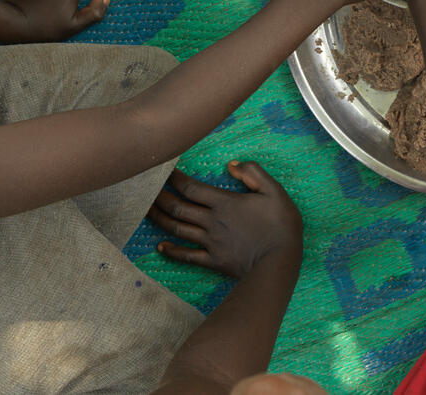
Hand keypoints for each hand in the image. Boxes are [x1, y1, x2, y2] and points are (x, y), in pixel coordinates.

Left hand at [149, 163, 302, 277]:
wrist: (280, 261)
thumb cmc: (280, 225)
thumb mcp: (275, 191)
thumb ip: (254, 173)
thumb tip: (231, 164)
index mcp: (225, 202)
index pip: (191, 188)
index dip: (175, 179)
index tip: (164, 171)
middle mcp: (212, 221)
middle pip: (178, 207)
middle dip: (160, 197)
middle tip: (146, 189)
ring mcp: (210, 242)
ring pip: (178, 229)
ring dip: (159, 219)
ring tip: (145, 211)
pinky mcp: (212, 260)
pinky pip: (186, 256)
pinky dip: (171, 251)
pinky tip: (160, 247)